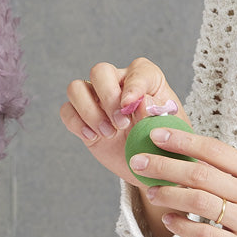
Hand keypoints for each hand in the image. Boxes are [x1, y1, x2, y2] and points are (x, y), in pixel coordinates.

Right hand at [60, 58, 185, 185]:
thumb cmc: (162, 142)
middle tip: (121, 124)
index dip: (133, 86)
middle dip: (107, 98)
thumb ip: (157, 113)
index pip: (137, 70)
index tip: (130, 106)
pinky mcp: (82, 118)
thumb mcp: (169, 130)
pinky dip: (77, 124)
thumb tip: (141, 102)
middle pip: (99, 72)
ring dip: (90, 112)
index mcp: (146, 79)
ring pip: (76, 88)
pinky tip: (93, 137)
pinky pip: (67, 111)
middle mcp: (118, 83)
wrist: (149, 165)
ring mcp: (97, 99)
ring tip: (108, 133)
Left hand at [131, 125, 236, 236]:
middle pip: (200, 172)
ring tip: (150, 191)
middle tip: (138, 161)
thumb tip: (199, 162)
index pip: (215, 149)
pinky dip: (182, 226)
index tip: (157, 134)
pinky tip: (169, 221)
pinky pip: (206, 234)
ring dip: (169, 194)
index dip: (183, 140)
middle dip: (164, 164)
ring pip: (199, 200)